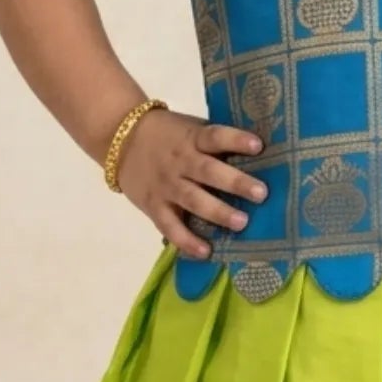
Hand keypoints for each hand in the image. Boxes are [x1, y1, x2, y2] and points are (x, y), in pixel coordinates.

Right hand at [114, 108, 266, 259]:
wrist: (120, 138)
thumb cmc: (168, 134)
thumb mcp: (190, 129)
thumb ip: (214, 142)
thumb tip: (258, 154)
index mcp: (192, 138)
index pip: (215, 136)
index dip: (236, 140)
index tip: (259, 146)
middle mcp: (180, 162)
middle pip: (208, 171)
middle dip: (235, 182)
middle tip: (261, 194)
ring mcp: (166, 185)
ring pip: (192, 200)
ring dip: (218, 212)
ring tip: (242, 223)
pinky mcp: (154, 205)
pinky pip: (170, 226)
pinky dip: (186, 241)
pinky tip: (206, 252)